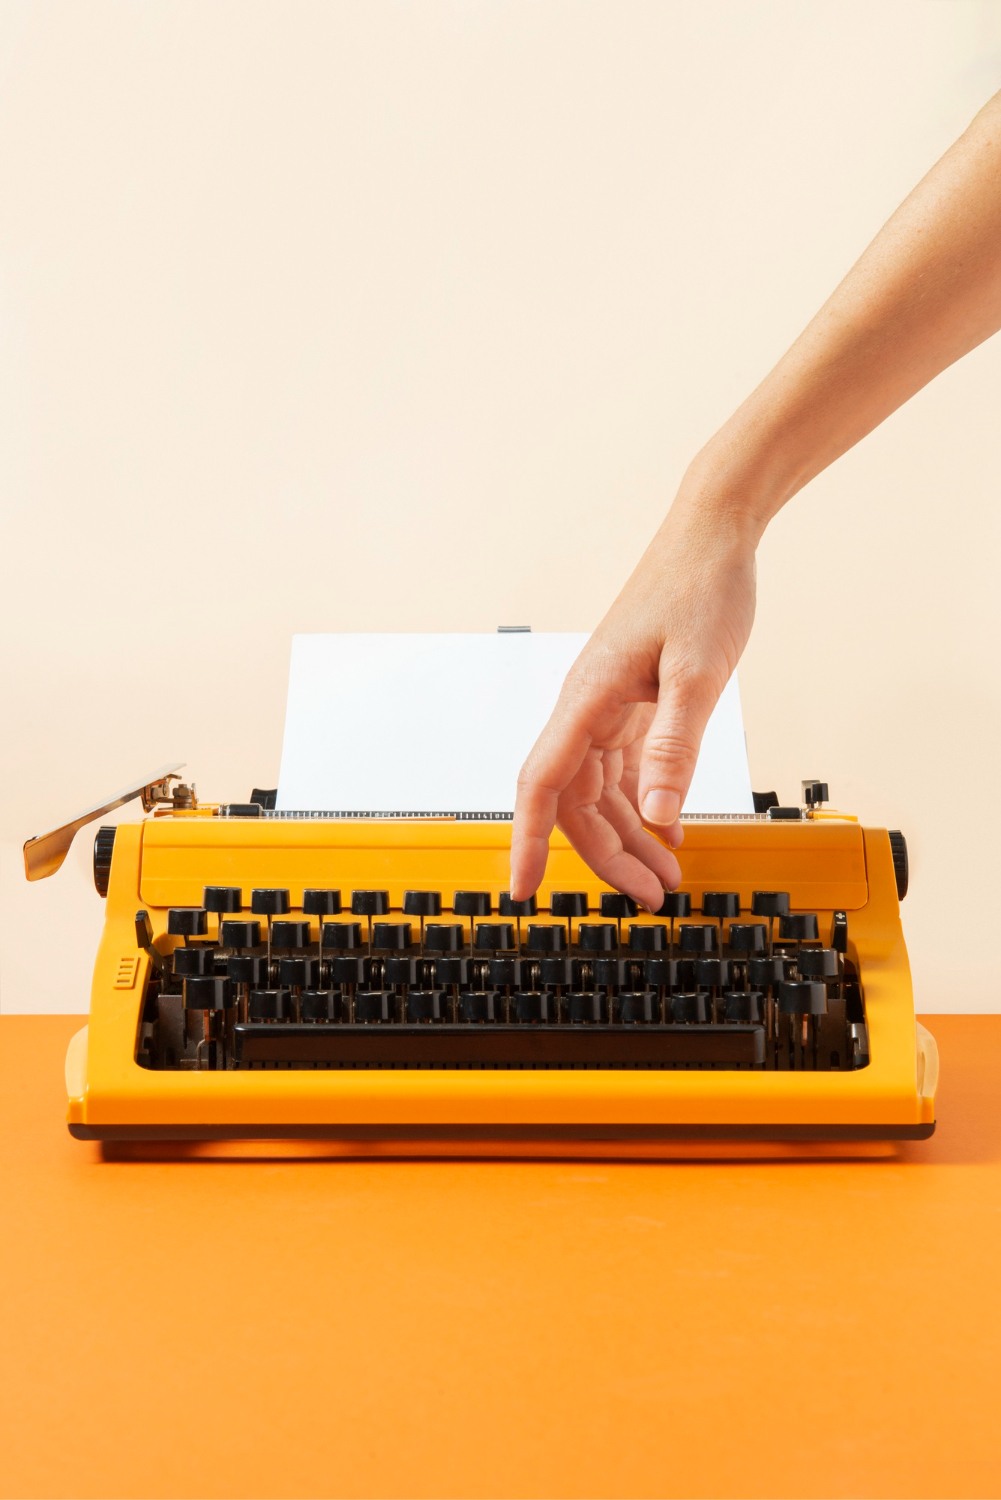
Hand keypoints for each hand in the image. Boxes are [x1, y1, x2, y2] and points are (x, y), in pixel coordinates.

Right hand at [510, 492, 757, 909]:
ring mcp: (608, 704)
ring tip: (667, 875)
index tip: (522, 889)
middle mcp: (588, 705)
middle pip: (576, 801)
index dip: (528, 842)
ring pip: (601, 790)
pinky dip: (645, 804)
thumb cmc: (701, 589)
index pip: (542, 785)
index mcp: (588, 697)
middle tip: (651, 896)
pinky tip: (669, 829)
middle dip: (607, 855)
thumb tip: (656, 818)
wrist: (714, 535)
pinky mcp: (632, 701)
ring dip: (630, 836)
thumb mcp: (699, 673)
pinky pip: (625, 768)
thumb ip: (674, 747)